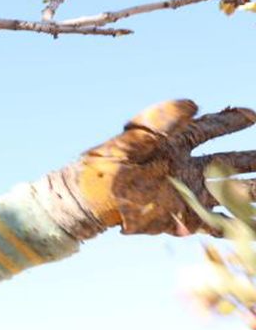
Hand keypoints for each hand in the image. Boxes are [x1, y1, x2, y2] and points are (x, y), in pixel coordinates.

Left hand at [66, 99, 255, 235]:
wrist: (90, 200)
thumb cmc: (106, 165)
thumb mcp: (134, 138)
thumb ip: (163, 121)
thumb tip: (195, 103)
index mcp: (173, 145)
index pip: (209, 129)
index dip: (230, 122)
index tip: (252, 114)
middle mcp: (185, 167)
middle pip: (228, 162)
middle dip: (252, 159)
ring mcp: (186, 192)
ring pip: (229, 191)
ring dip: (251, 191)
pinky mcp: (183, 217)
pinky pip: (216, 222)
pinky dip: (235, 225)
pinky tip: (250, 225)